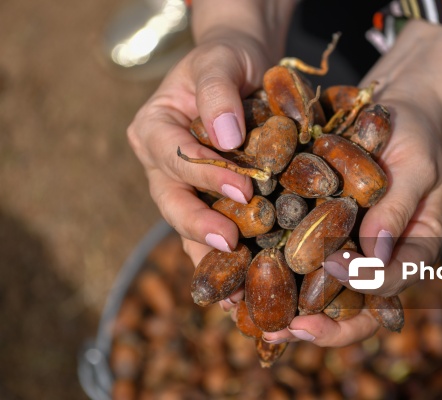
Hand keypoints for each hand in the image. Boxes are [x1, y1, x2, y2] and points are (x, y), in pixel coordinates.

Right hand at [127, 0, 295, 264]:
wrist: (243, 68)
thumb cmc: (227, 59)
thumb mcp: (220, 60)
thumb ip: (217, 91)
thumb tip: (225, 137)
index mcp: (154, 129)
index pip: (174, 156)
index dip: (205, 174)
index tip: (244, 188)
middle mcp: (162, 164)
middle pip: (172, 201)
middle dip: (201, 227)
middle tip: (231, 246)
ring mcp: (185, 186)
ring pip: (190, 226)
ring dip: (212, 259)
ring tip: (234, 292)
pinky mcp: (211, 200)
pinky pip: (214, 231)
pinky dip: (228, 259)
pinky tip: (245, 285)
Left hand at [256, 20, 441, 346]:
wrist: (389, 111)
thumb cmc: (413, 135)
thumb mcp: (416, 165)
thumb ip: (397, 208)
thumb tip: (373, 256)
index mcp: (409, 250)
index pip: (392, 284)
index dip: (366, 288)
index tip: (337, 270)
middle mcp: (374, 259)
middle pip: (353, 308)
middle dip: (321, 326)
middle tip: (285, 330)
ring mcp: (344, 248)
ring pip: (320, 295)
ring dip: (287, 312)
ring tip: (251, 319)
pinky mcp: (314, 231)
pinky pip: (294, 259)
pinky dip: (269, 274)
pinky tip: (238, 277)